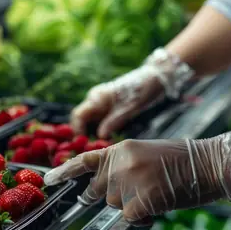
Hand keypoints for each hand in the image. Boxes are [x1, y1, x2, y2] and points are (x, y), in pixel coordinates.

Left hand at [44, 131, 230, 225]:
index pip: (84, 161)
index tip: (48, 181)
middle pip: (98, 191)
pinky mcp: (140, 201)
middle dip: (108, 196)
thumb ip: (120, 167)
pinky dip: (143, 218)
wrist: (210, 163)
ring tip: (157, 193)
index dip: (64, 172)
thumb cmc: (182, 160)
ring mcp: (128, 183)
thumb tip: (102, 189)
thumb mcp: (144, 154)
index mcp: (119, 150)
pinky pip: (129, 218)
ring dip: (132, 206)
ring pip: (115, 206)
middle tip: (133, 191)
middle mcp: (118, 165)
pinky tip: (159, 206)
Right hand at [71, 48, 194, 138]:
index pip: (78, 115)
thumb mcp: (129, 107)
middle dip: (82, 136)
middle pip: (80, 121)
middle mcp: (94, 101)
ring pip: (87, 124)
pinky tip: (106, 143)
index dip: (77, 131)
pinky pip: (96, 124)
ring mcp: (99, 105)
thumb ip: (114, 121)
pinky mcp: (106, 110)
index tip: (83, 145)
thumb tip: (101, 136)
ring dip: (90, 137)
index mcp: (97, 97)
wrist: (153, 78)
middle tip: (90, 151)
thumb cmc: (141, 89)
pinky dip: (98, 134)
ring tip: (99, 149)